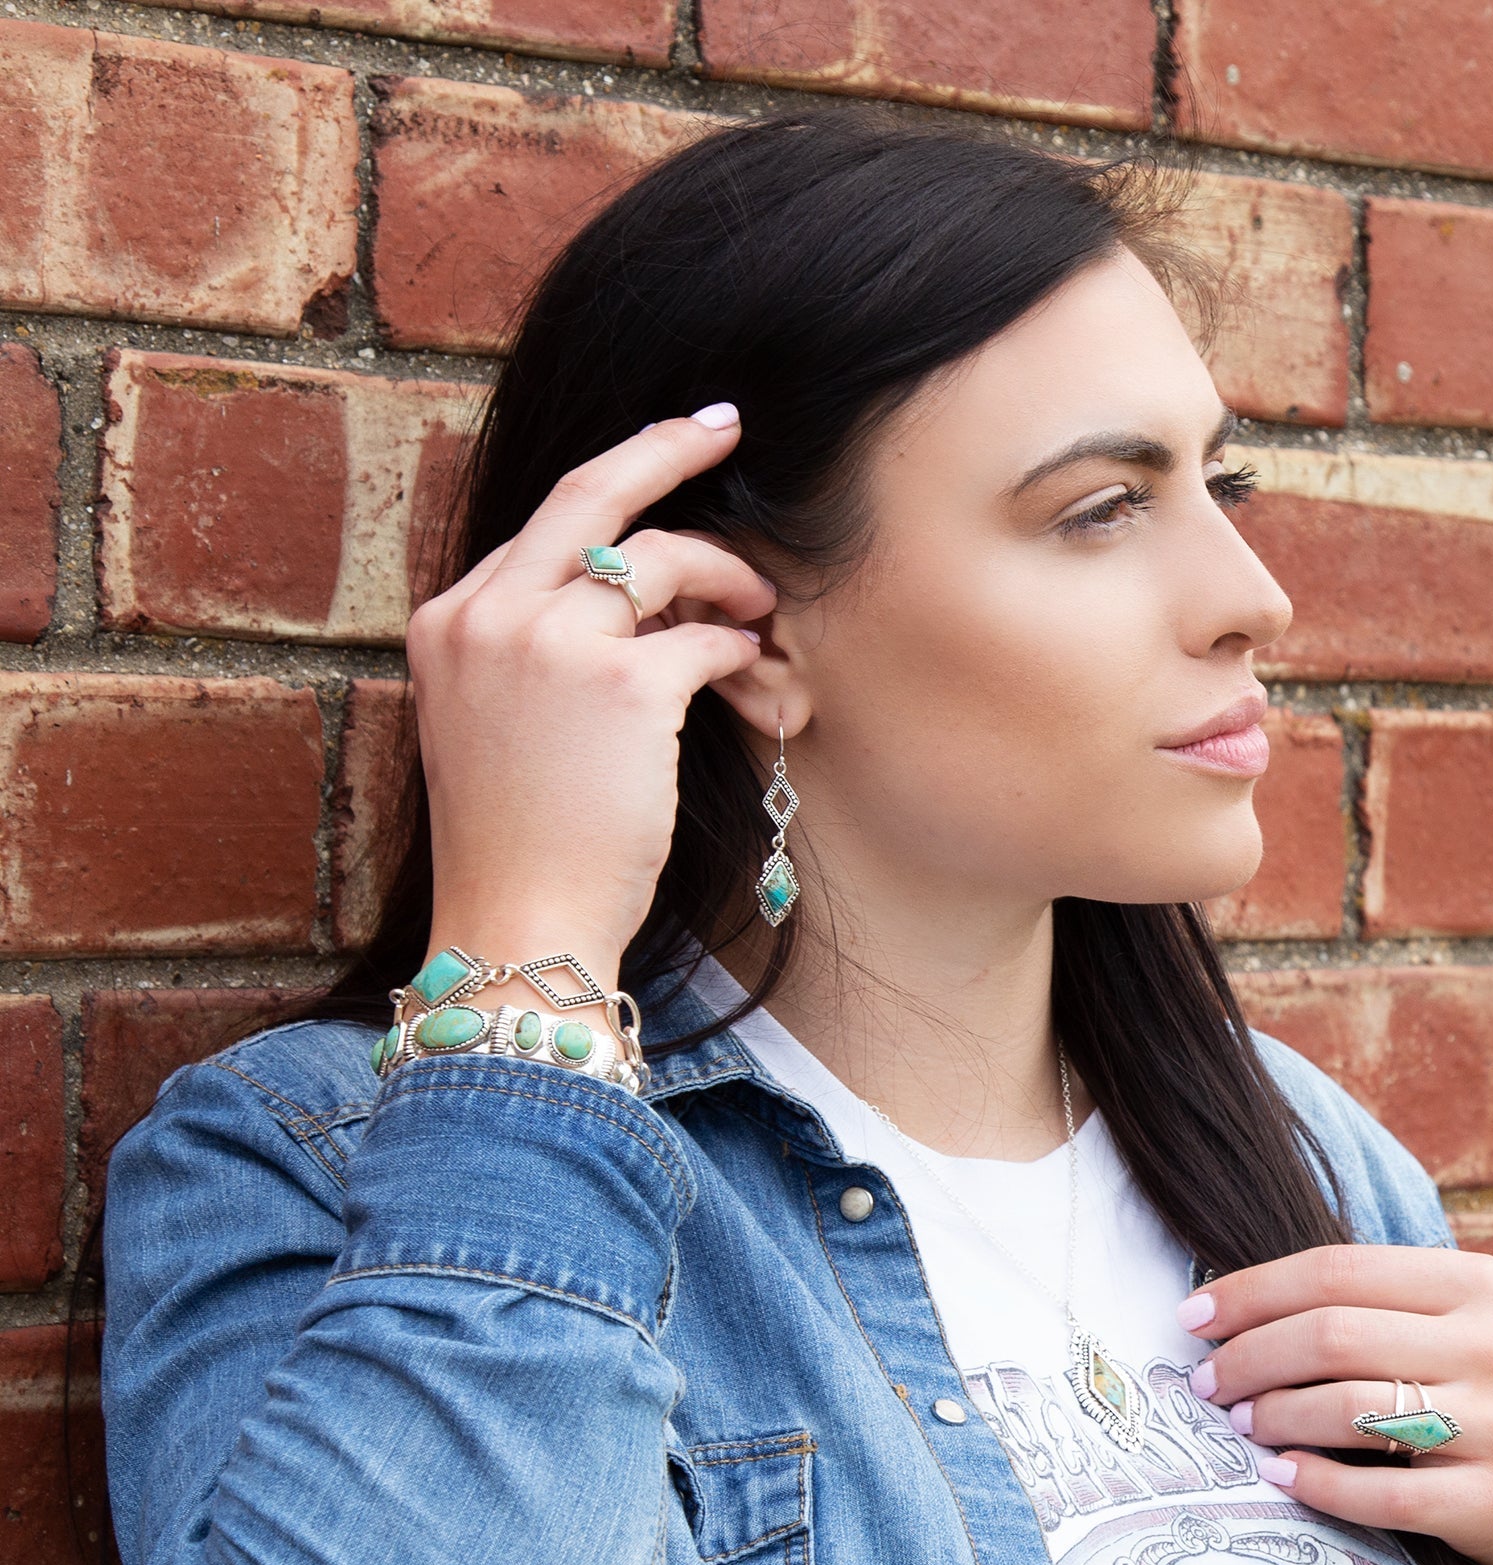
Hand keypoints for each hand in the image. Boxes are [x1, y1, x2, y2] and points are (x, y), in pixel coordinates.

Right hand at [404, 408, 778, 989]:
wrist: (517, 922)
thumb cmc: (518, 843)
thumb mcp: (490, 725)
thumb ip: (528, 648)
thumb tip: (627, 595)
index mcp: (449, 622)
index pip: (541, 527)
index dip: (616, 495)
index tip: (663, 456)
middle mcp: (488, 615)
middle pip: (590, 491)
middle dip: (668, 445)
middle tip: (725, 426)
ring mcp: (549, 643)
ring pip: (661, 559)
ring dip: (725, 578)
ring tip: (756, 611)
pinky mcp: (620, 686)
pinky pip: (704, 637)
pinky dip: (738, 650)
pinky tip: (752, 677)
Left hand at [1184, 1244, 1492, 1564]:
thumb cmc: (1490, 1408)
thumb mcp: (1460, 1334)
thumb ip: (1374, 1309)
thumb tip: (1234, 1305)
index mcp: (1479, 1285)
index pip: (1335, 1271)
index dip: (1250, 1292)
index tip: (1192, 1318)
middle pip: (1331, 1334)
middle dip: (1248, 1357)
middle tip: (1205, 1384)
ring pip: (1348, 1407)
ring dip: (1273, 1416)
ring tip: (1240, 1424)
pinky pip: (1379, 1494)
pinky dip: (1314, 1482)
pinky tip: (1278, 1476)